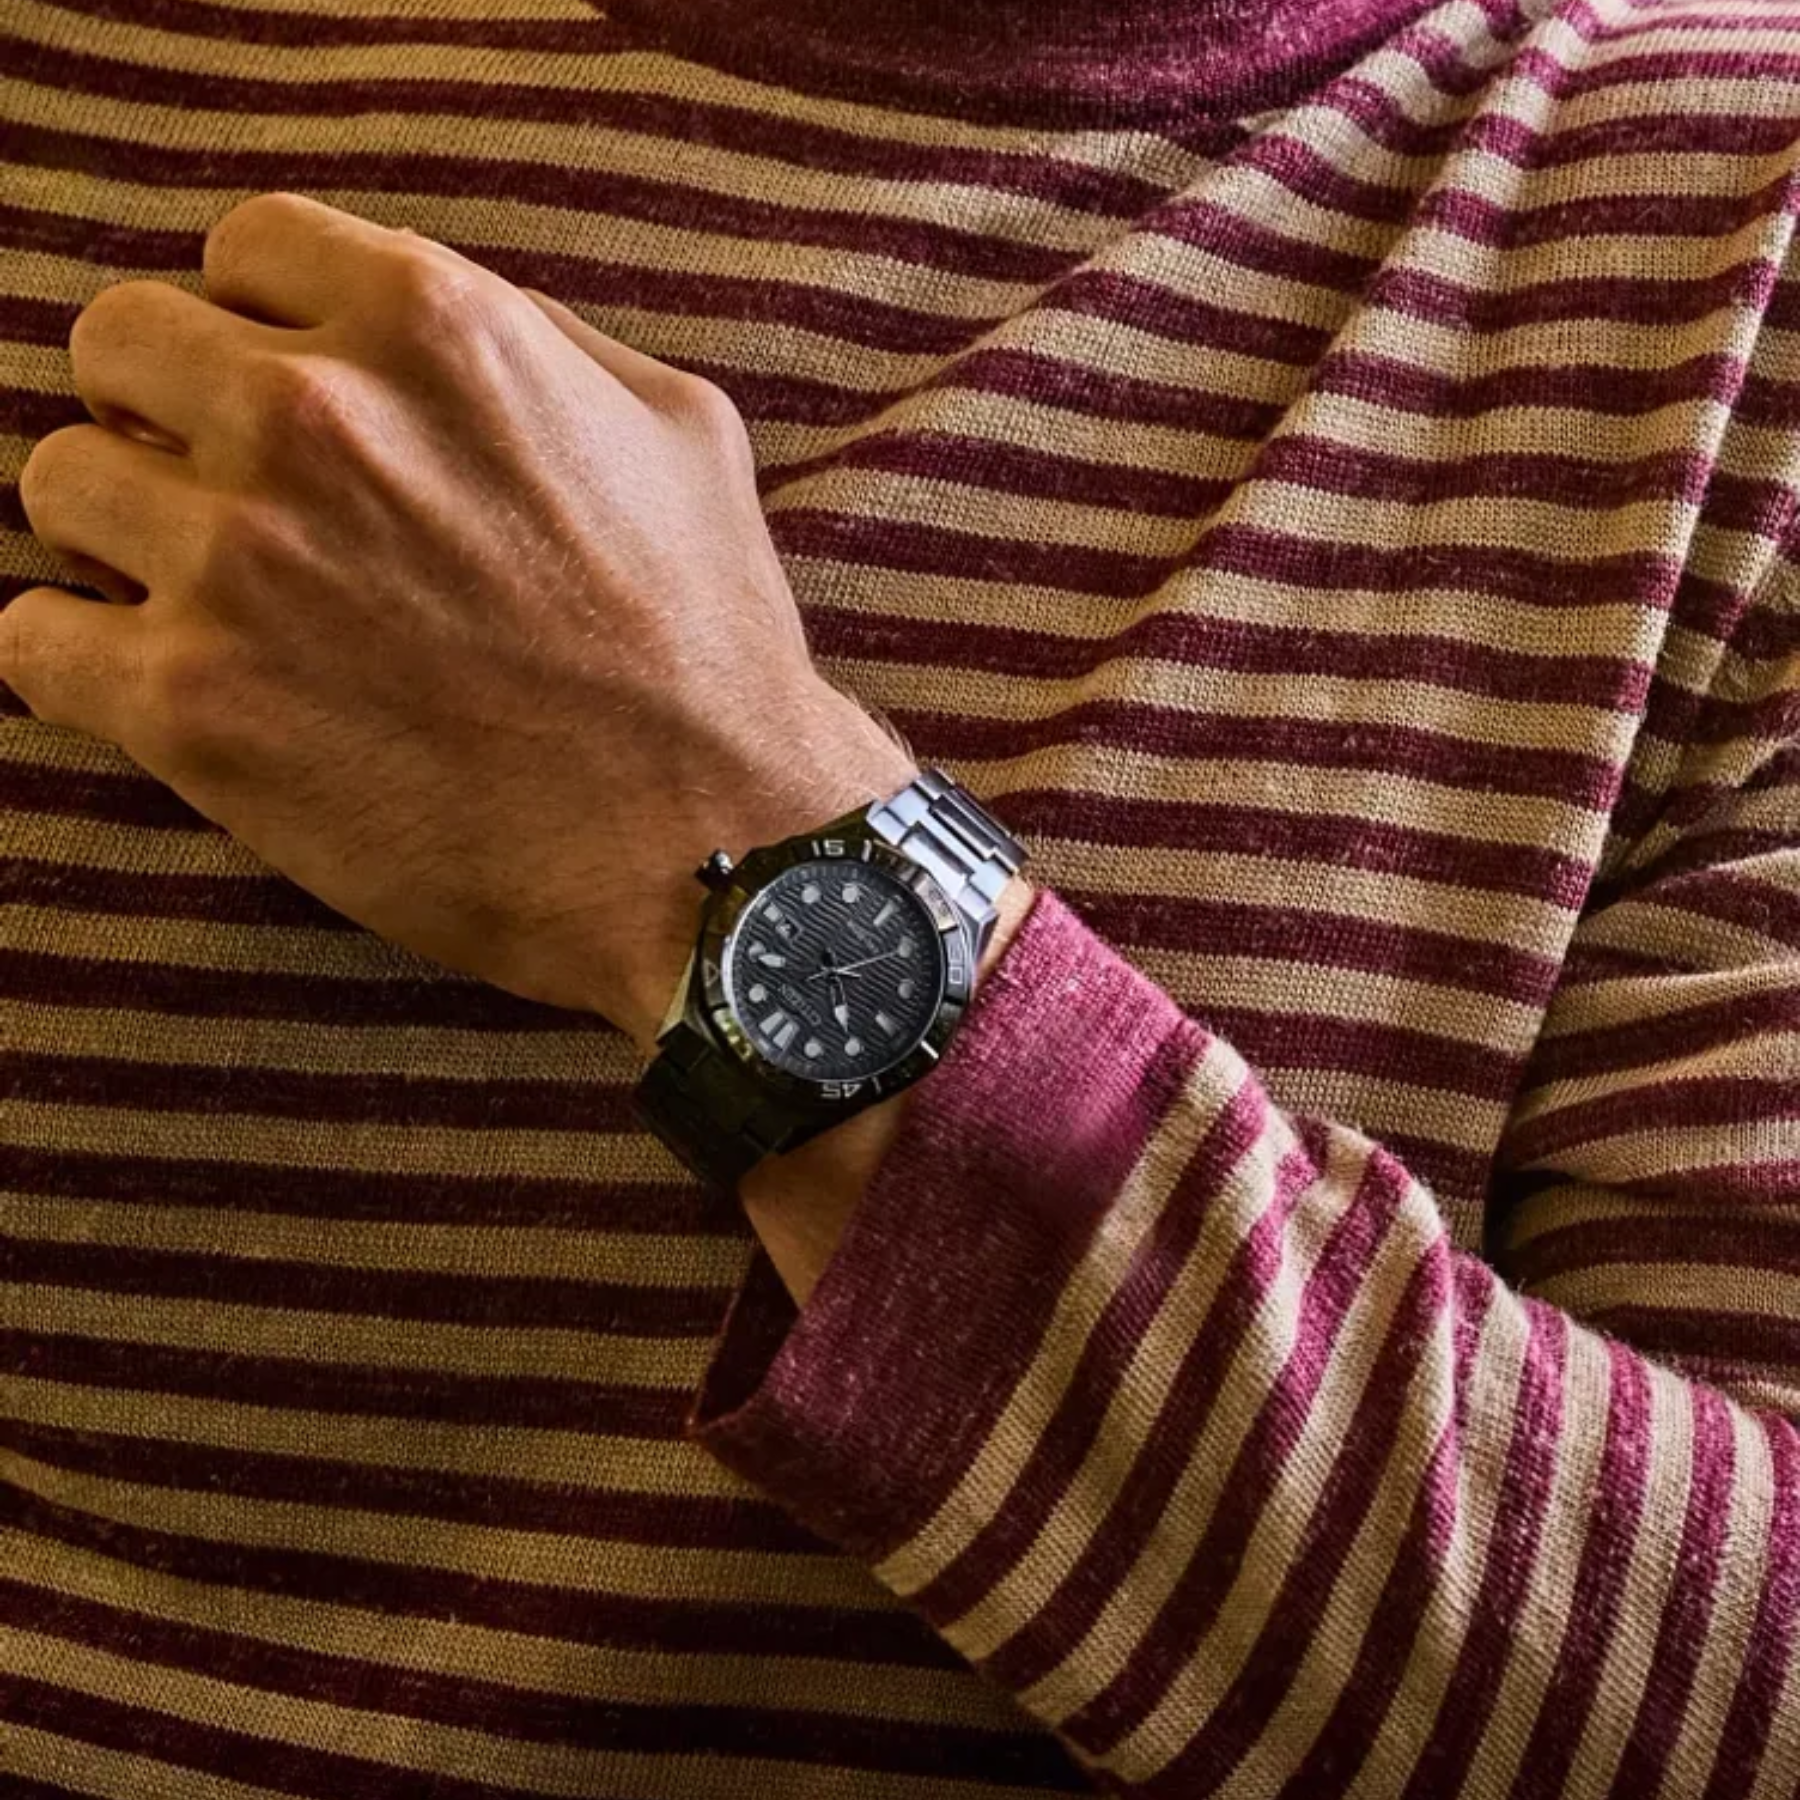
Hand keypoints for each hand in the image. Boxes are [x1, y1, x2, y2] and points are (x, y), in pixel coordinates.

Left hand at [1, 193, 916, 1053]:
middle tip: (215, 493)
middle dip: (159, 412)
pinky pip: (30, 640)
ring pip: (56, 485)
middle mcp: (316, 419)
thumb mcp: (681, 436)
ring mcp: (240, 562)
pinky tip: (151, 683)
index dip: (254, 320)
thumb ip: (547, 342)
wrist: (707, 850)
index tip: (269, 388)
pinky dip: (72, 658)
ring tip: (192, 599)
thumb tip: (436, 320)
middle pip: (118, 347)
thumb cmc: (709, 650)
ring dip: (114, 535)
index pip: (245, 249)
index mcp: (435, 329)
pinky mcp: (191, 707)